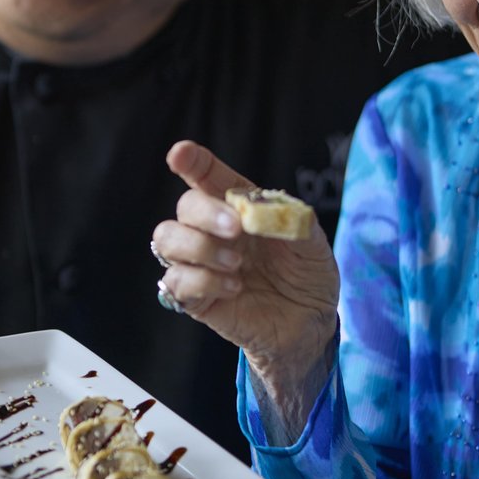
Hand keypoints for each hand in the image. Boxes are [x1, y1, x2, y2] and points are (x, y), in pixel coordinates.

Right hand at [153, 141, 339, 397]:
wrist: (310, 323)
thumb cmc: (308, 275)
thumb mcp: (311, 241)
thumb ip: (290, 219)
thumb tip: (262, 209)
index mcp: (239, 208)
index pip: (208, 177)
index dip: (192, 162)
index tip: (180, 155)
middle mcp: (214, 231)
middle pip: (185, 207)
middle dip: (205, 213)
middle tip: (236, 229)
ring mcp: (201, 264)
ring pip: (166, 240)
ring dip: (199, 247)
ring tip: (236, 265)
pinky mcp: (196, 298)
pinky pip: (175, 282)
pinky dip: (203, 282)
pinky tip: (234, 289)